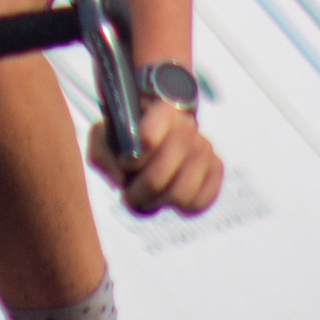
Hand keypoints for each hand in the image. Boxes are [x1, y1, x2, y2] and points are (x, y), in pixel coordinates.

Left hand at [87, 99, 223, 217]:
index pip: (151, 135)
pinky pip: (201, 201)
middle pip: (160, 174)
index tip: (126, 162)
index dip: (134, 157)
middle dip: (139, 192)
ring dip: (158, 203)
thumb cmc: (124, 140)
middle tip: (129, 194)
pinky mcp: (216, 168)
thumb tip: (122, 178)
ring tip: (147, 199)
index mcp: (160, 111)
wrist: (152, 139)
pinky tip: (169, 199)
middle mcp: (187, 126)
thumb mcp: (103, 139)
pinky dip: (182, 208)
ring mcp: (204, 147)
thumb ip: (103, 154)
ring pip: (182, 192)